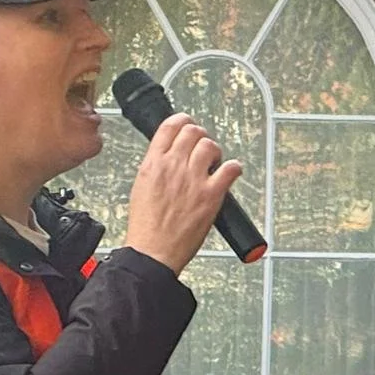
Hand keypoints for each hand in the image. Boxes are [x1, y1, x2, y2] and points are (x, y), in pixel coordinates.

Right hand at [123, 112, 243, 274]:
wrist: (153, 252)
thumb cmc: (146, 227)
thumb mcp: (141, 187)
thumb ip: (156, 166)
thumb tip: (170, 155)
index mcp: (153, 163)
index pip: (170, 125)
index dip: (183, 121)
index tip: (188, 126)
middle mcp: (173, 167)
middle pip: (193, 131)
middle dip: (200, 136)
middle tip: (202, 148)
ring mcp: (193, 180)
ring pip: (211, 146)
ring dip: (215, 152)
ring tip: (214, 163)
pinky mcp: (211, 195)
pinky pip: (231, 168)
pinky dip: (234, 168)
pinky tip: (230, 173)